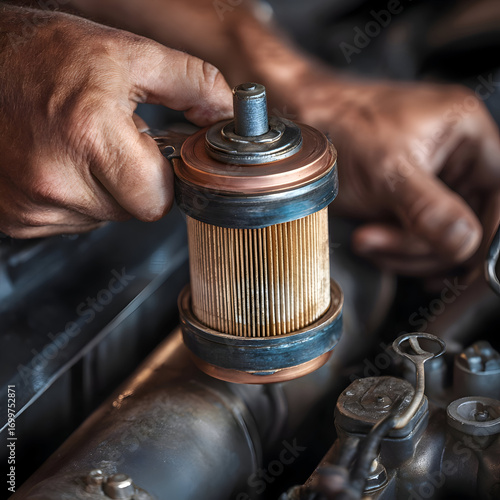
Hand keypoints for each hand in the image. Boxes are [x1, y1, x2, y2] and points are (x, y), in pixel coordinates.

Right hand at [0, 6, 231, 237]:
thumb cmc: (39, 53)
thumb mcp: (125, 54)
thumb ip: (190, 82)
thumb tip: (225, 111)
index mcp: (90, 135)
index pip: (158, 200)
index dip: (162, 177)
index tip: (152, 155)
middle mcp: (55, 178)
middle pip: (132, 212)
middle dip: (132, 182)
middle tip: (111, 143)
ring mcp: (31, 204)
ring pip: (101, 218)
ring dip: (101, 188)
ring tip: (78, 146)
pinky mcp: (15, 217)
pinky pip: (70, 221)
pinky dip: (72, 196)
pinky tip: (57, 161)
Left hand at [291, 76, 499, 274]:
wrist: (304, 130)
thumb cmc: (339, 128)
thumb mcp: (386, 170)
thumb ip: (428, 208)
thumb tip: (466, 242)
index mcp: (467, 134)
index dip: (487, 236)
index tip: (464, 265)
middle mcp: (456, 157)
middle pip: (471, 224)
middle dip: (425, 245)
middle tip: (383, 244)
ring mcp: (432, 182)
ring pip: (442, 238)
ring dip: (405, 251)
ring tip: (368, 239)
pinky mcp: (409, 201)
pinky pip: (418, 239)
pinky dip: (398, 251)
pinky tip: (377, 247)